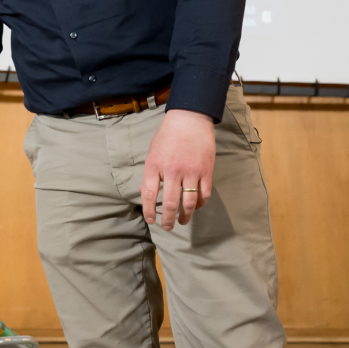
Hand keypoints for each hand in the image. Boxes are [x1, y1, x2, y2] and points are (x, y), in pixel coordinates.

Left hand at [141, 109, 214, 230]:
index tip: (151, 220)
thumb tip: (143, 192)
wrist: (189, 120)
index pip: (149, 194)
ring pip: (189, 202)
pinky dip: (200, 204)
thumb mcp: (152, 153)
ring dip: (185, 216)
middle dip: (167, 219)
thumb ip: (150, 174)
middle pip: (169, 202)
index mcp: (155, 166)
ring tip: (182, 222)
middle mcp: (172, 171)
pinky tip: (196, 207)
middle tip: (167, 227)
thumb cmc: (167, 136)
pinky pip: (204, 194)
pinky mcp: (206, 171)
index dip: (149, 210)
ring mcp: (190, 172)